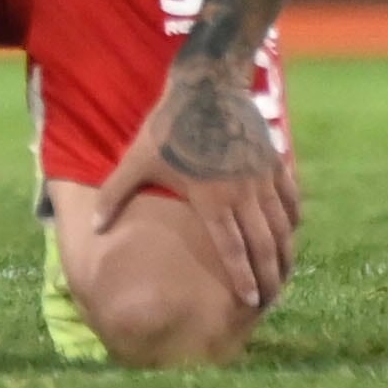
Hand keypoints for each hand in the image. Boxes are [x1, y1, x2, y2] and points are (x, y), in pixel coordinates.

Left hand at [95, 66, 300, 312]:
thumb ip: (115, 194)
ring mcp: (263, 178)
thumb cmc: (168, 126)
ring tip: (284, 274)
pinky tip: (291, 232)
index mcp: (212, 199)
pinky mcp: (274, 161)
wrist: (206, 85)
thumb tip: (94, 227)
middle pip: (263, 244)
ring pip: (282, 225)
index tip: (250, 302)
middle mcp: (244, 194)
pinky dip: (293, 218)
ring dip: (285, 252)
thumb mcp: (137, 159)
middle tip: (271, 301)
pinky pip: (290, 197)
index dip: (243, 277)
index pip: (232, 248)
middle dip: (269, 276)